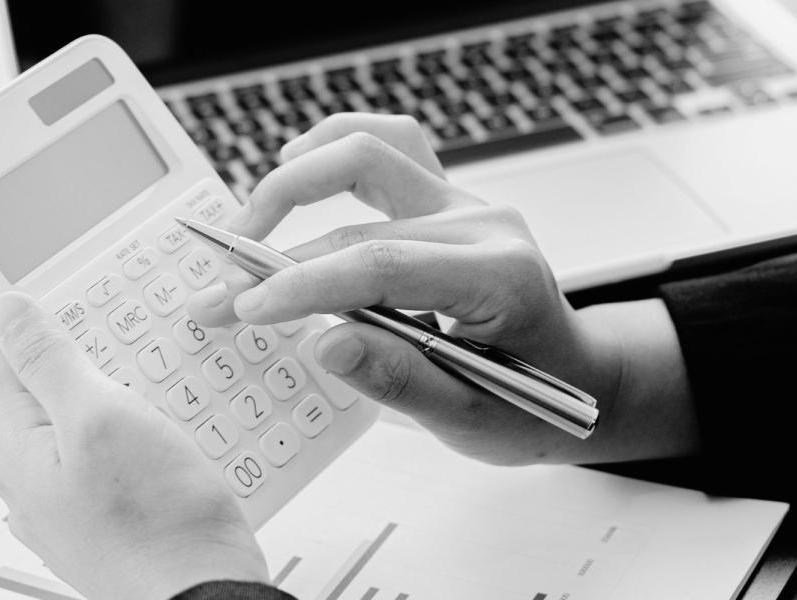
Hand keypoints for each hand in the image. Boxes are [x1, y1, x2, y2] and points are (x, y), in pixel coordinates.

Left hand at [0, 292, 267, 598]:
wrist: (204, 597)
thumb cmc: (159, 524)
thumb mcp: (100, 416)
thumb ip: (48, 359)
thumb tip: (7, 310)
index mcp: (12, 446)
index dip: (20, 308)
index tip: (62, 286)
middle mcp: (26, 475)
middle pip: (30, 381)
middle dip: (71, 344)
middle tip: (116, 325)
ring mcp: (63, 497)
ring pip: (71, 414)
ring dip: (106, 383)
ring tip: (147, 374)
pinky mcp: (101, 511)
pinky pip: (101, 449)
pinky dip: (128, 424)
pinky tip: (164, 423)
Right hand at [186, 113, 697, 465]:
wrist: (577, 378)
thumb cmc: (528, 403)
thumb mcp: (469, 420)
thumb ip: (398, 381)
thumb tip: (324, 343)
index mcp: (498, 279)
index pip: (382, 265)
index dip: (304, 285)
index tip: (245, 310)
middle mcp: (482, 224)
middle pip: (360, 213)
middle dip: (276, 256)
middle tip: (219, 296)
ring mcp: (464, 202)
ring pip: (372, 150)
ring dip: (298, 179)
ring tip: (244, 225)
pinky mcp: (446, 197)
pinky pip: (390, 143)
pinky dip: (336, 146)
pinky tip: (292, 163)